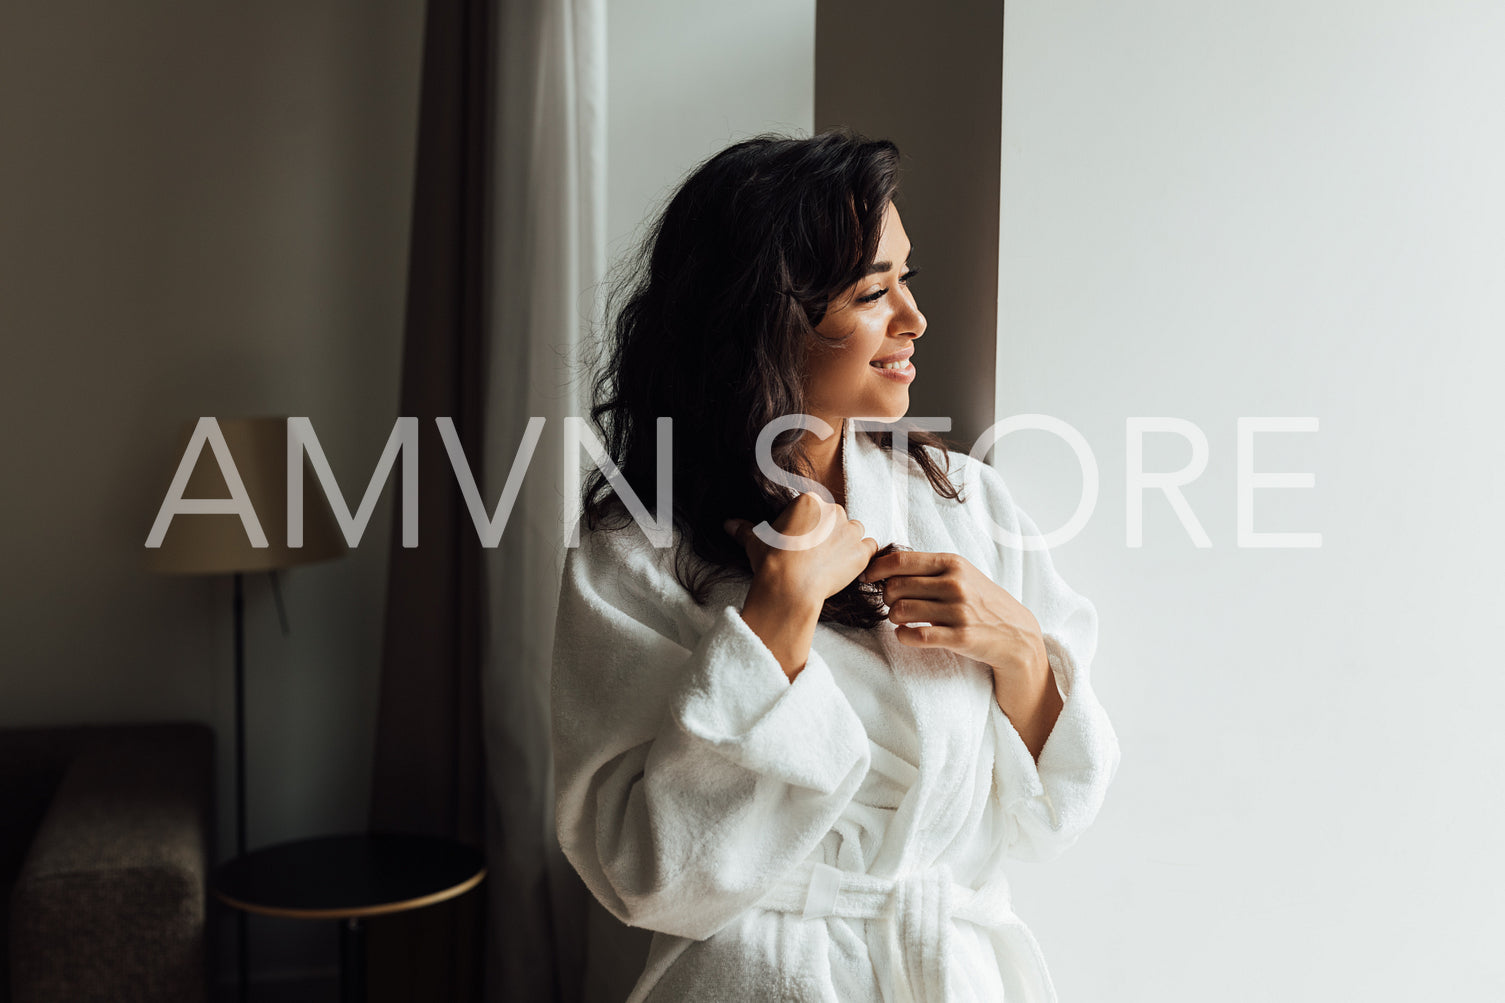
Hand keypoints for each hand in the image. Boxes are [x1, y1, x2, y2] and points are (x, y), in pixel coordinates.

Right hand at [725, 493, 877, 680]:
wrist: (789, 587)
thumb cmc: (772, 561)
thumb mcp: (756, 542)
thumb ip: (745, 530)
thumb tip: (729, 524)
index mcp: (809, 501)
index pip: (816, 508)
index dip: (809, 525)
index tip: (801, 541)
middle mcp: (833, 510)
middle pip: (836, 517)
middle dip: (827, 533)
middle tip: (813, 554)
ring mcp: (849, 530)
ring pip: (854, 530)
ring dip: (846, 542)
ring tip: (830, 560)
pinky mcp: (860, 552)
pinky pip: (870, 547)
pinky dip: (862, 555)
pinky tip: (847, 566)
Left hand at [860, 550, 1048, 685]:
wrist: (1016, 633)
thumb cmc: (981, 601)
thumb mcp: (962, 574)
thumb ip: (930, 568)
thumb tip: (886, 564)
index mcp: (952, 563)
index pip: (900, 560)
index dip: (876, 569)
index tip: (867, 577)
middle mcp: (955, 584)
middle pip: (896, 586)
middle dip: (886, 597)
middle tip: (893, 604)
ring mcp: (958, 611)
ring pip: (901, 611)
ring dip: (893, 618)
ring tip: (901, 619)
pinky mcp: (960, 637)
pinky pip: (915, 636)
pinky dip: (903, 636)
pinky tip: (906, 634)